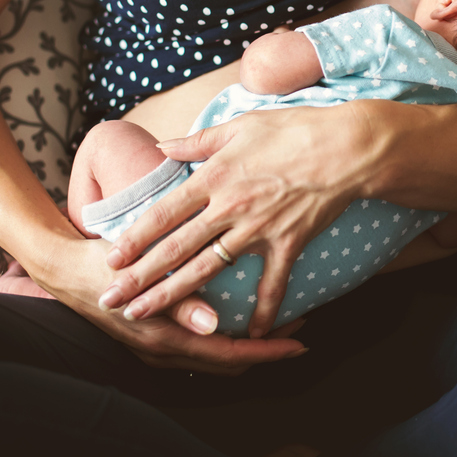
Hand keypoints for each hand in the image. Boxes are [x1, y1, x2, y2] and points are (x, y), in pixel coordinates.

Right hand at [37, 235, 307, 373]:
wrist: (64, 268)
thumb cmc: (104, 266)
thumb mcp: (141, 278)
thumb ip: (179, 302)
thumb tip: (215, 324)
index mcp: (165, 339)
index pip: (231, 355)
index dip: (269, 351)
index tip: (300, 342)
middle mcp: (165, 351)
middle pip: (230, 360)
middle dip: (268, 349)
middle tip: (301, 327)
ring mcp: (159, 347)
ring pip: (218, 355)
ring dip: (251, 342)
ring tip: (281, 320)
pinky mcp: (157, 335)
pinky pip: (204, 346)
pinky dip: (229, 336)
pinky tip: (242, 314)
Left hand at [97, 101, 383, 338]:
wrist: (346, 146)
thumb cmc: (295, 128)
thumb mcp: (240, 124)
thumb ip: (197, 141)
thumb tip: (163, 147)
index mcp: (215, 177)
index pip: (163, 213)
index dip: (134, 238)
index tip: (110, 259)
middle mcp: (229, 207)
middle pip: (175, 248)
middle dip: (139, 278)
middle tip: (112, 301)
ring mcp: (258, 229)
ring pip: (207, 270)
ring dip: (174, 296)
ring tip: (146, 314)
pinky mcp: (288, 242)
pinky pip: (273, 283)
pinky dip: (263, 310)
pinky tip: (252, 332)